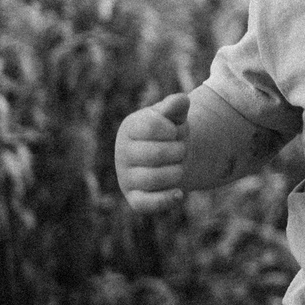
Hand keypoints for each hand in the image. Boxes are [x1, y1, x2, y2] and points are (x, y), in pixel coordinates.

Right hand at [115, 93, 189, 213]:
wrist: (170, 157)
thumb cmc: (170, 133)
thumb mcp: (174, 117)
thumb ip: (176, 106)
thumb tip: (181, 100)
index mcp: (129, 129)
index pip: (151, 126)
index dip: (172, 130)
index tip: (174, 131)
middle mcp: (122, 153)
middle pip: (156, 154)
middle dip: (179, 151)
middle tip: (180, 150)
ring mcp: (126, 177)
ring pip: (155, 178)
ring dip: (177, 172)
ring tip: (178, 166)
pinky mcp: (134, 198)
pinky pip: (145, 204)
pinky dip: (165, 200)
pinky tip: (179, 193)